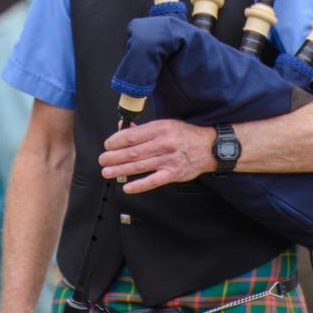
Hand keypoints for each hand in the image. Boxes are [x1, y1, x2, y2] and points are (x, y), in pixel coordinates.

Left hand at [99, 118, 214, 193]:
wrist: (209, 146)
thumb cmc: (186, 135)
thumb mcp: (166, 125)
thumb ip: (144, 129)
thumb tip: (123, 129)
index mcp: (160, 128)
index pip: (133, 135)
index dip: (116, 141)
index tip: (107, 145)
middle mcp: (163, 143)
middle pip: (133, 152)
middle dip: (114, 157)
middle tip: (103, 160)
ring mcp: (169, 159)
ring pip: (140, 166)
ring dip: (121, 170)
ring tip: (108, 172)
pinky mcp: (174, 173)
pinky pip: (153, 180)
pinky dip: (139, 185)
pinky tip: (128, 187)